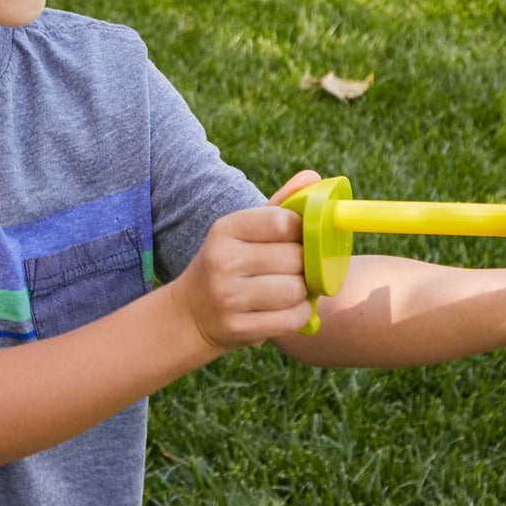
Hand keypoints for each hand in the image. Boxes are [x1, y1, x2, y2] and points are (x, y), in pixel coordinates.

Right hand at [166, 172, 317, 351]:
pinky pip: (292, 318)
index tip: (299, 238)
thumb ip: (280, 205)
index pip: (282, 221)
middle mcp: (223, 261)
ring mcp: (229, 297)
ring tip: (290, 289)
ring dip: (303, 291)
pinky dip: (299, 313)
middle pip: (295, 258)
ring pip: (296, 290)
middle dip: (305, 264)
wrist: (190, 314)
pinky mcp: (238, 328)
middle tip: (297, 268)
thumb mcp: (243, 231)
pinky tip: (287, 308)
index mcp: (225, 229)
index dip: (302, 230)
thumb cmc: (228, 265)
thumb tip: (314, 177)